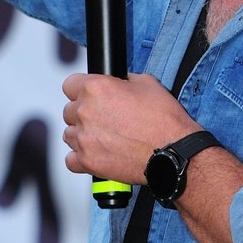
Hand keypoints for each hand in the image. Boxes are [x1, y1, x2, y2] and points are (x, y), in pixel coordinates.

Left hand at [61, 72, 198, 183]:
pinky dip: (80, 158)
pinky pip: (70, 160)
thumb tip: (116, 83)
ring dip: (82, 135)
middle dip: (84, 113)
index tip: (88, 96)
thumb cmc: (163, 120)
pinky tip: (95, 153)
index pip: (70, 84)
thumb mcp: (146, 83)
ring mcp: (84, 139)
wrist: (173, 152)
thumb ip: (122, 81)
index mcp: (96, 88)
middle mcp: (85, 112)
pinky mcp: (87, 162)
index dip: (81, 89)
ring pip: (69, 134)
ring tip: (102, 138)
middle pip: (69, 110)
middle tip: (103, 119)